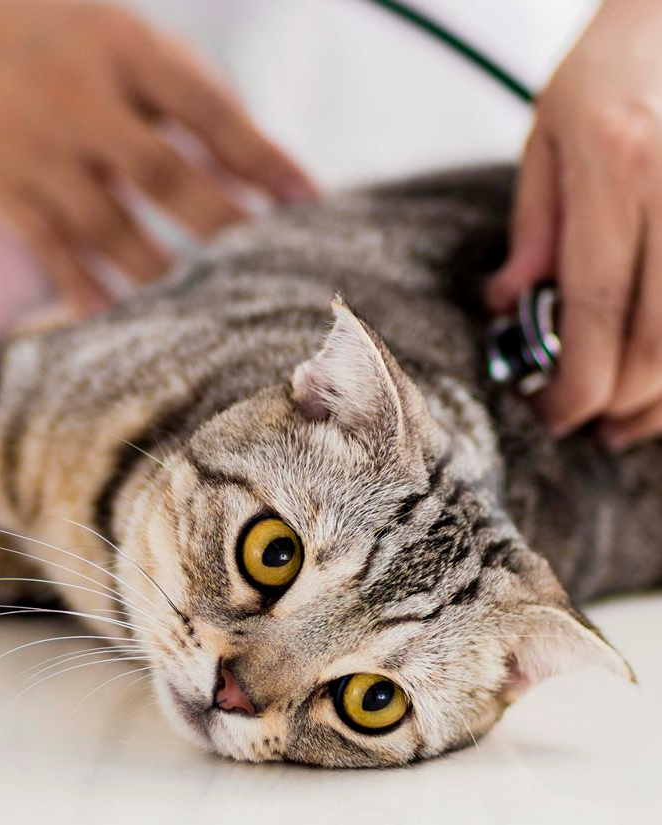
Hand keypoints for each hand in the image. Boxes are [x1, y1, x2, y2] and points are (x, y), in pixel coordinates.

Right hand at [0, 0, 313, 314]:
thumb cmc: (68, 48)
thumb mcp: (130, 45)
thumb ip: (193, 100)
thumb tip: (264, 176)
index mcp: (122, 49)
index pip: (204, 108)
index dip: (259, 157)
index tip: (307, 201)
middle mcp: (76, 98)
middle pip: (159, 173)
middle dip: (218, 222)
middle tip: (265, 265)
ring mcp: (35, 150)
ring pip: (106, 226)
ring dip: (161, 270)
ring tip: (206, 304)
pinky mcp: (5, 193)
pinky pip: (51, 252)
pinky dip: (87, 290)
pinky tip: (123, 320)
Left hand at [486, 0, 661, 449]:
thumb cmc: (616, 66)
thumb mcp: (550, 133)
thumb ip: (535, 226)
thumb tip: (509, 306)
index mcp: (616, 166)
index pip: (594, 304)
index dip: (575, 378)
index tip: (552, 414)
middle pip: (658, 334)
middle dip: (619, 399)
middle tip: (587, 427)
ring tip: (628, 421)